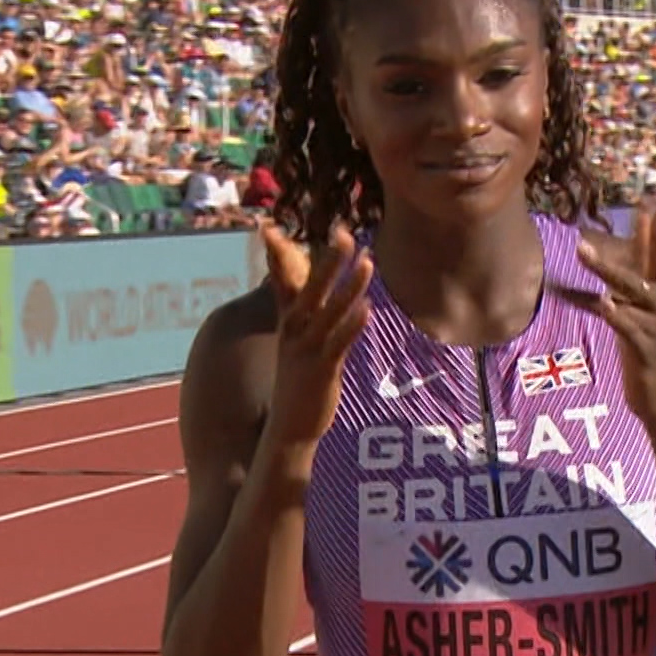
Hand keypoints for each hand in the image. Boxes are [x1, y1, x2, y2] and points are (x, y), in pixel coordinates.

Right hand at [258, 220, 373, 450]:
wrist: (288, 428)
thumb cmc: (297, 383)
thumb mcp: (297, 345)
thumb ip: (305, 318)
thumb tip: (314, 298)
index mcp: (288, 323)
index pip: (287, 281)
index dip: (290, 253)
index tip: (290, 227)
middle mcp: (294, 332)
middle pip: (311, 288)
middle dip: (329, 260)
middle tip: (344, 233)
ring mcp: (308, 350)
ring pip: (330, 312)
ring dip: (350, 286)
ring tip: (368, 263)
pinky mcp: (322, 370)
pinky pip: (339, 343)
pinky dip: (352, 325)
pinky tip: (367, 309)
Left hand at [577, 199, 655, 426]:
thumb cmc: (649, 362)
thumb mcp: (637, 325)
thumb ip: (626, 302)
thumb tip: (606, 285)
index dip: (655, 230)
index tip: (652, 201)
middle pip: (650, 265)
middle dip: (639, 238)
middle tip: (632, 210)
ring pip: (632, 291)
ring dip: (606, 271)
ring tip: (585, 251)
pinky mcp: (649, 349)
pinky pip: (629, 326)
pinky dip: (616, 313)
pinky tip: (605, 302)